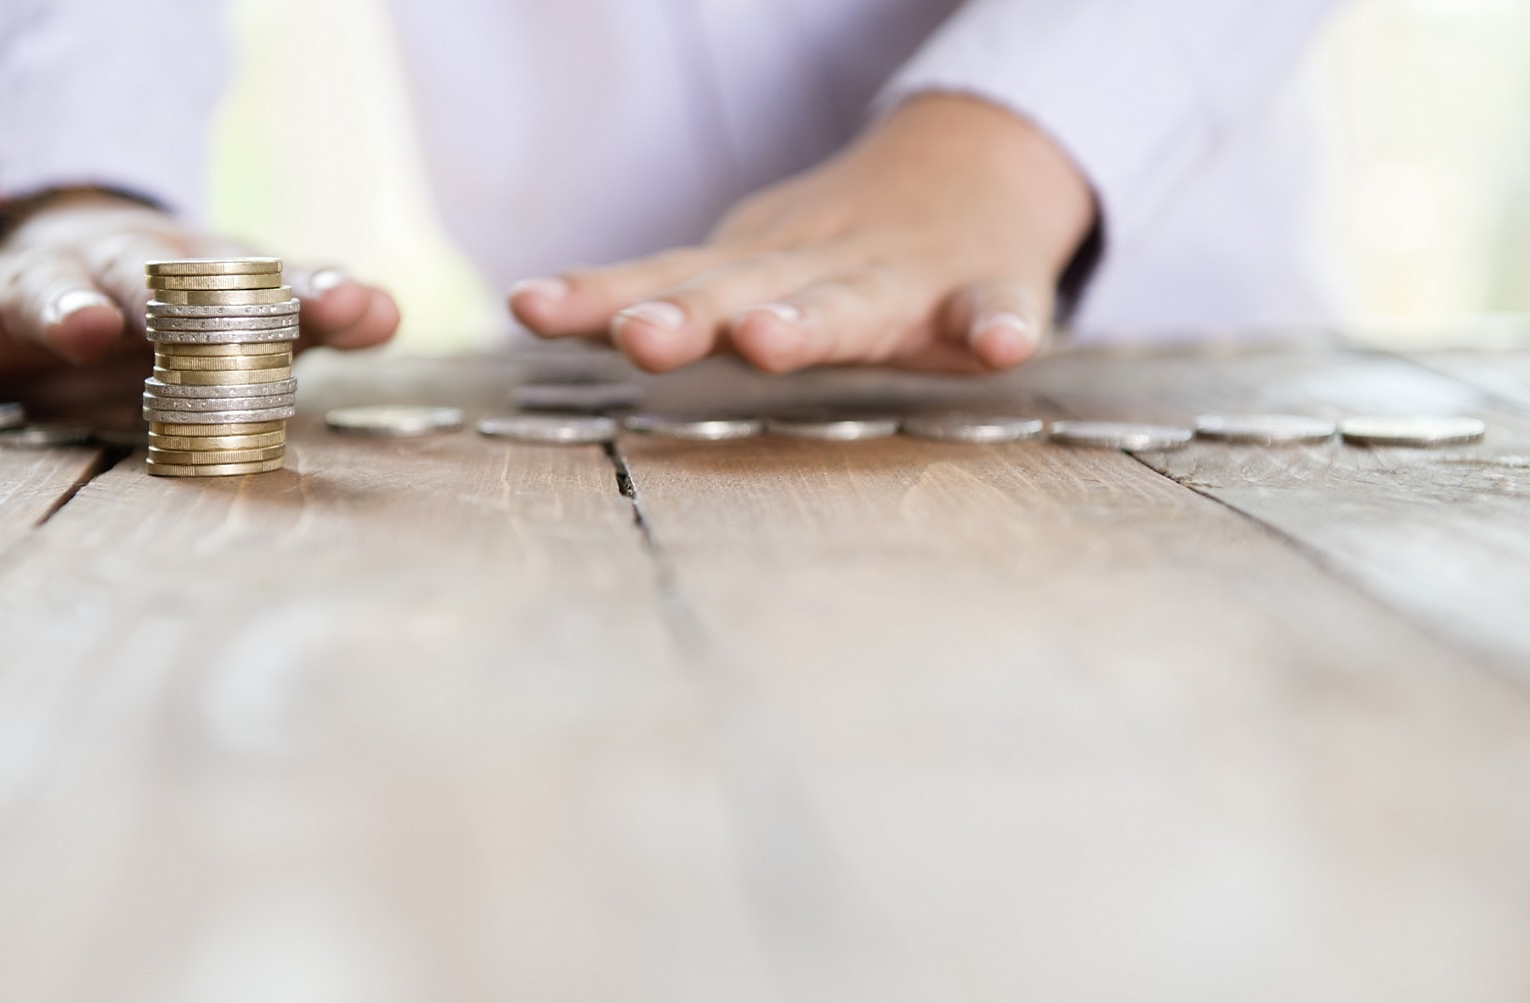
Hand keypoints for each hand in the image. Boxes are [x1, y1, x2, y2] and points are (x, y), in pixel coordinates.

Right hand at [0, 193, 399, 411]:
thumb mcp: (246, 319)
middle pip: (150, 276)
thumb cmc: (171, 314)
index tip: (359, 308)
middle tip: (214, 318)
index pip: (262, 283)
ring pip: (45, 287)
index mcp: (195, 275)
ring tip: (85, 328)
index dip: (308, 296)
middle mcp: (116, 269)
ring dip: (68, 304)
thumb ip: (313, 317)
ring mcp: (33, 284)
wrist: (69, 273)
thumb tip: (390, 311)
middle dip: (181, 298)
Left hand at [510, 94, 1095, 374]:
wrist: (976, 170)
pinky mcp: (986, 289)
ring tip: (770, 341)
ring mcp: (905, 280)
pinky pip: (994, 307)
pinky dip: (996, 325)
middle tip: (641, 337)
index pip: (665, 280)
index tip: (533, 308)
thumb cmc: (839, 247)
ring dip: (811, 321)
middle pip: (746, 292)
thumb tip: (531, 310)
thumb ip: (662, 293)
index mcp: (756, 269)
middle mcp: (818, 268)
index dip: (598, 297)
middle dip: (690, 316)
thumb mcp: (750, 260)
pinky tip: (998, 347)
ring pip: (854, 303)